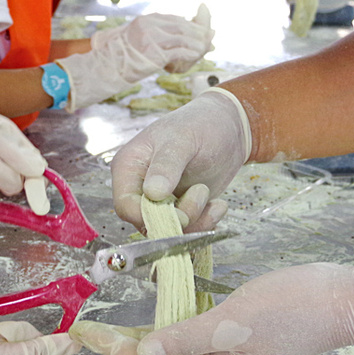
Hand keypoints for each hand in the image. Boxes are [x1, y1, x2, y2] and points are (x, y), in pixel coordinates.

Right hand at [55, 9, 214, 109]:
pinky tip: (194, 58)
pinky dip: (190, 55)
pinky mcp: (155, 51)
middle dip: (200, 34)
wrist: (103, 65)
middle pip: (184, 26)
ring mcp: (152, 37)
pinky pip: (180, 52)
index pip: (177, 19)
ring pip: (184, 38)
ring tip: (202, 52)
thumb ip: (158, 38)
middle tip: (211, 41)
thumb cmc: (119, 57)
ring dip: (197, 46)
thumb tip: (177, 43)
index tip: (205, 31)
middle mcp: (151, 24)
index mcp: (148, 19)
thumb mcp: (139, 41)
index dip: (194, 24)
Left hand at [70, 258, 353, 354]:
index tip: (84, 335)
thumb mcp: (230, 324)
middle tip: (89, 325)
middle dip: (124, 342)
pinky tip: (161, 298)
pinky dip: (175, 312)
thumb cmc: (292, 312)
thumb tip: (144, 354)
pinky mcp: (241, 326)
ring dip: (147, 327)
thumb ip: (185, 338)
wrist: (344, 299)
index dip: (116, 350)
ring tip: (115, 314)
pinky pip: (196, 324)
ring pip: (177, 340)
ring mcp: (231, 347)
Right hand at [110, 87, 250, 227]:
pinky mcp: (179, 209)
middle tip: (201, 192)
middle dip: (179, 218)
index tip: (180, 212)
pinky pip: (187, 230)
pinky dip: (205, 222)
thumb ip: (167, 165)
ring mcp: (159, 201)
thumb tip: (152, 192)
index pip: (126, 206)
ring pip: (169, 230)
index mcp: (129, 167)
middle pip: (147, 223)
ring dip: (196, 220)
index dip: (150, 216)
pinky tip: (217, 204)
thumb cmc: (200, 124)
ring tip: (210, 195)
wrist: (227, 127)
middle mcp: (139, 187)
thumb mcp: (182, 139)